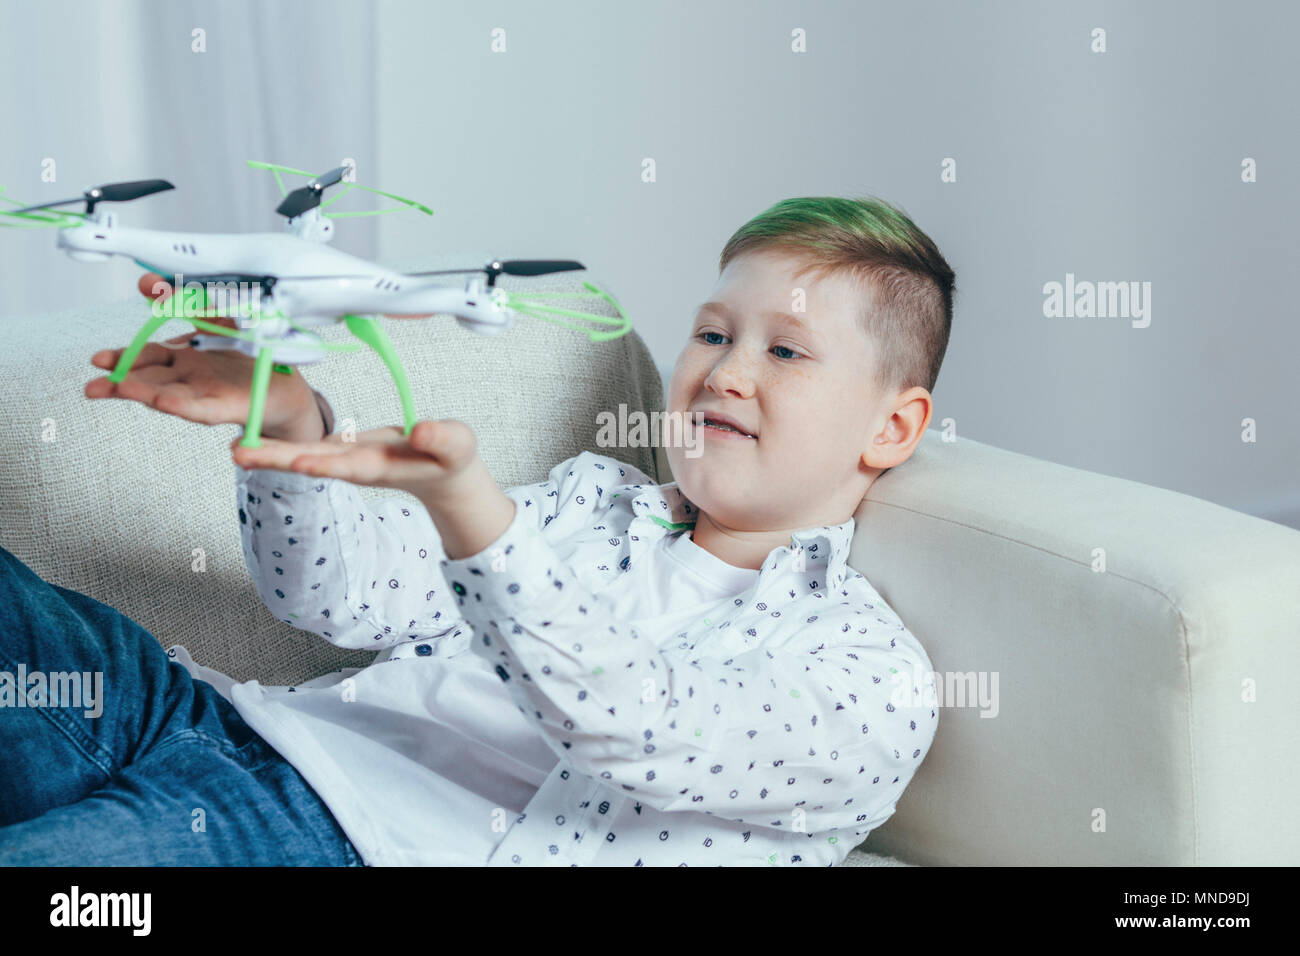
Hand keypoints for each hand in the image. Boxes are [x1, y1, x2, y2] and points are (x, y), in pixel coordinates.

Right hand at [85, 273, 324, 442]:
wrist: (286, 384)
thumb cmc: (249, 357)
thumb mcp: (219, 319)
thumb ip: (189, 301)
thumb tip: (149, 281)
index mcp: (182, 359)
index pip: (145, 356)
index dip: (122, 356)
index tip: (98, 359)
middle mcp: (188, 379)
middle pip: (148, 380)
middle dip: (120, 381)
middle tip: (93, 385)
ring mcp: (206, 394)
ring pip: (168, 395)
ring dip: (143, 394)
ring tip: (119, 390)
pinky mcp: (229, 407)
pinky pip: (203, 407)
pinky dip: (183, 405)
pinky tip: (164, 402)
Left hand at [229, 419, 480, 501]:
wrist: (445, 473)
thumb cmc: (452, 457)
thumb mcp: (456, 444)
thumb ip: (440, 438)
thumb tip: (419, 431)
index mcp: (381, 465)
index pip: (347, 464)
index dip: (322, 462)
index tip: (295, 461)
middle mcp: (356, 464)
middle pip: (312, 461)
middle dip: (276, 458)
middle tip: (239, 454)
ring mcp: (347, 458)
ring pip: (304, 454)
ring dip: (269, 453)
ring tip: (234, 449)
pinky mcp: (343, 449)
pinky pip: (307, 446)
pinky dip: (280, 444)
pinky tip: (254, 440)